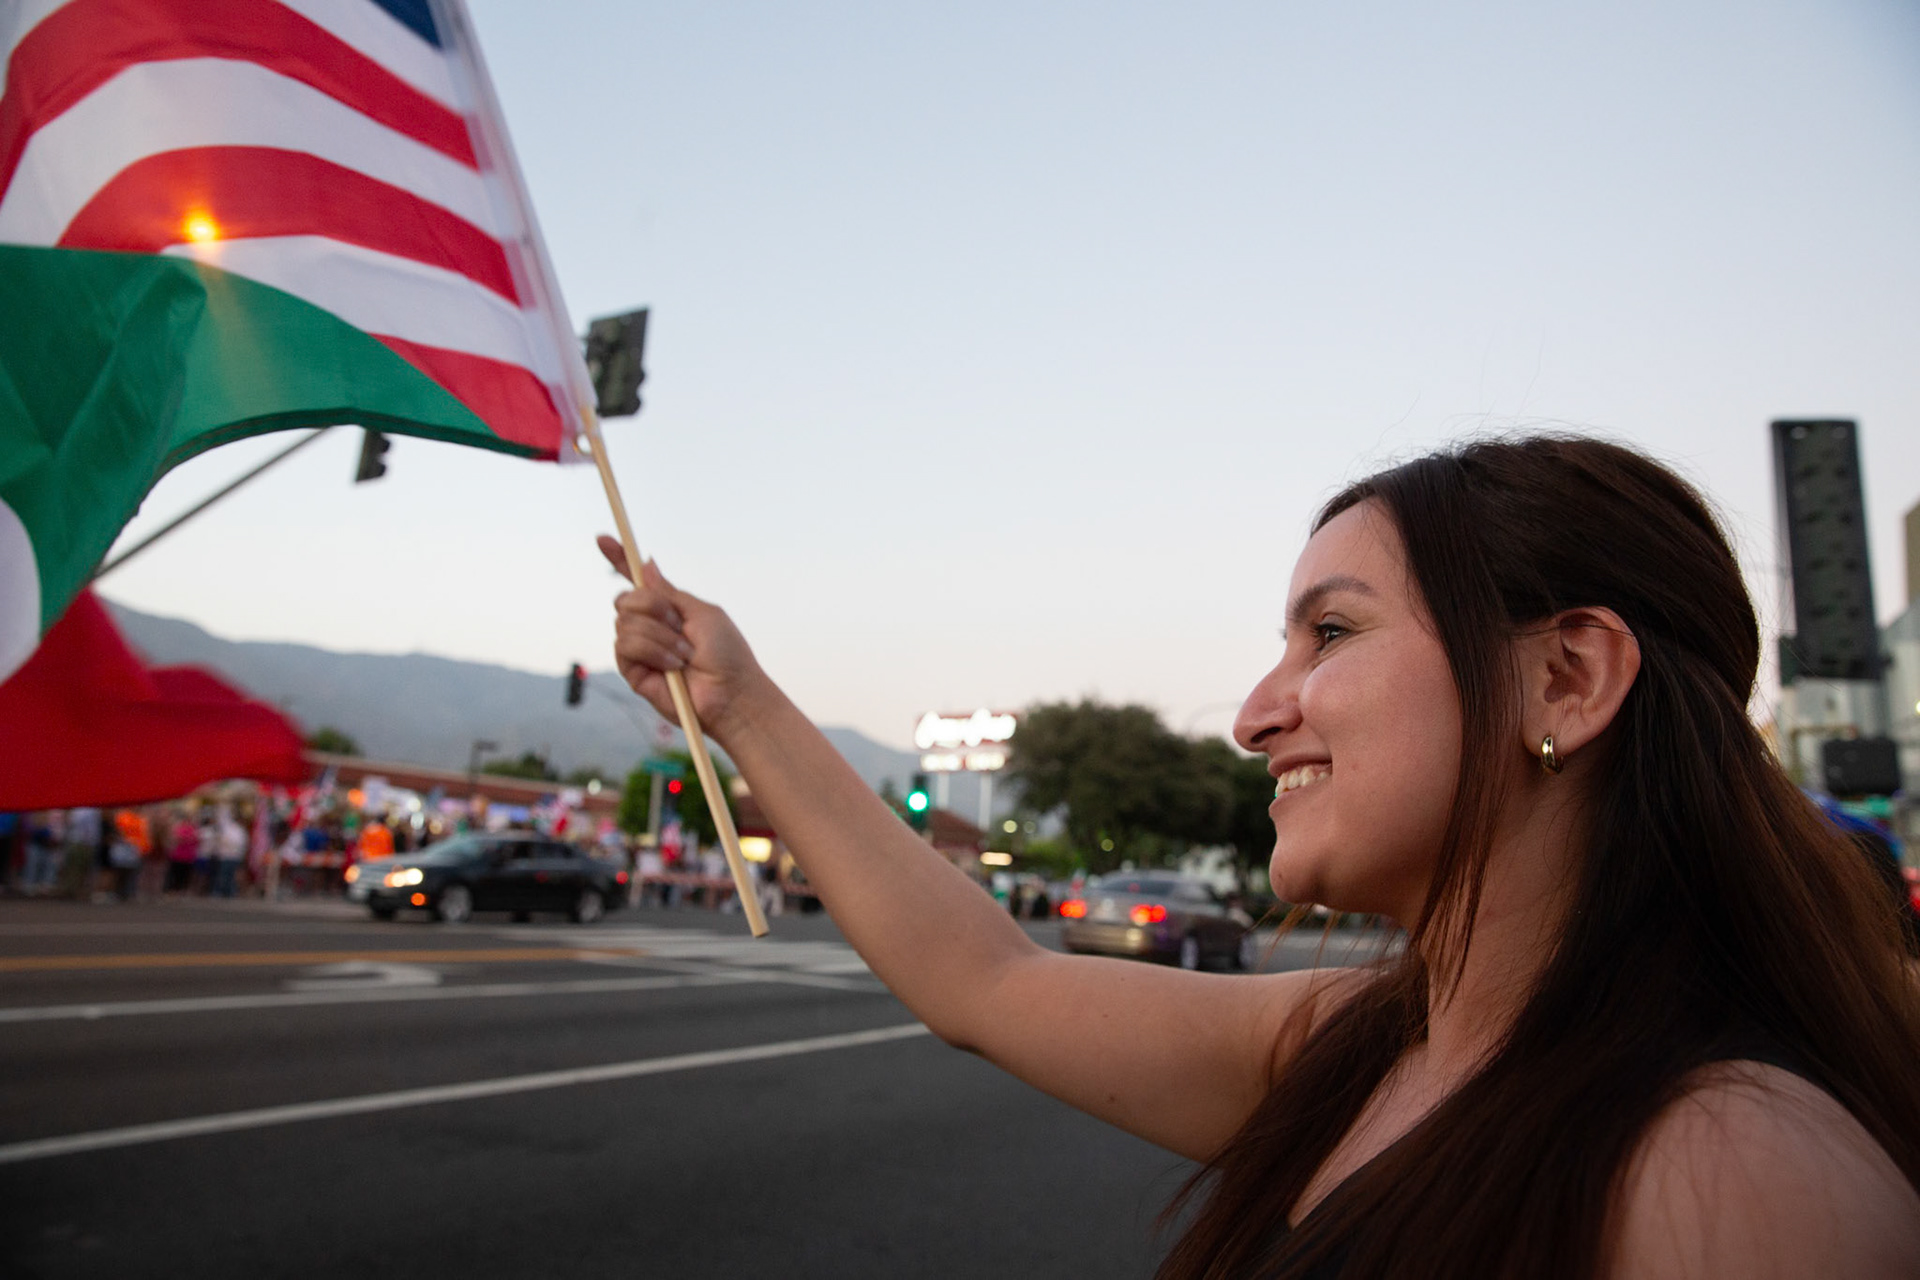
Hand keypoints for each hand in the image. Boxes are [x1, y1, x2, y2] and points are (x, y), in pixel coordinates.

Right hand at [598, 536, 767, 742]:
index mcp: (669, 609)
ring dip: (660, 636)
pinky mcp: (633, 671)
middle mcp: (651, 626)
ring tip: (684, 655)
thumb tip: (647, 563)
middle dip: (652, 606)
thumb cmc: (726, 654)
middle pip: (626, 598)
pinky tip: (672, 666)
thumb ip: (670, 592)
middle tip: (679, 625)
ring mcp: (640, 648)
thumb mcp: (702, 612)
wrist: (730, 692)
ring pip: (625, 622)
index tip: (603, 538)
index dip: (618, 560)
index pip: (637, 581)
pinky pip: (625, 645)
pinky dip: (652, 651)